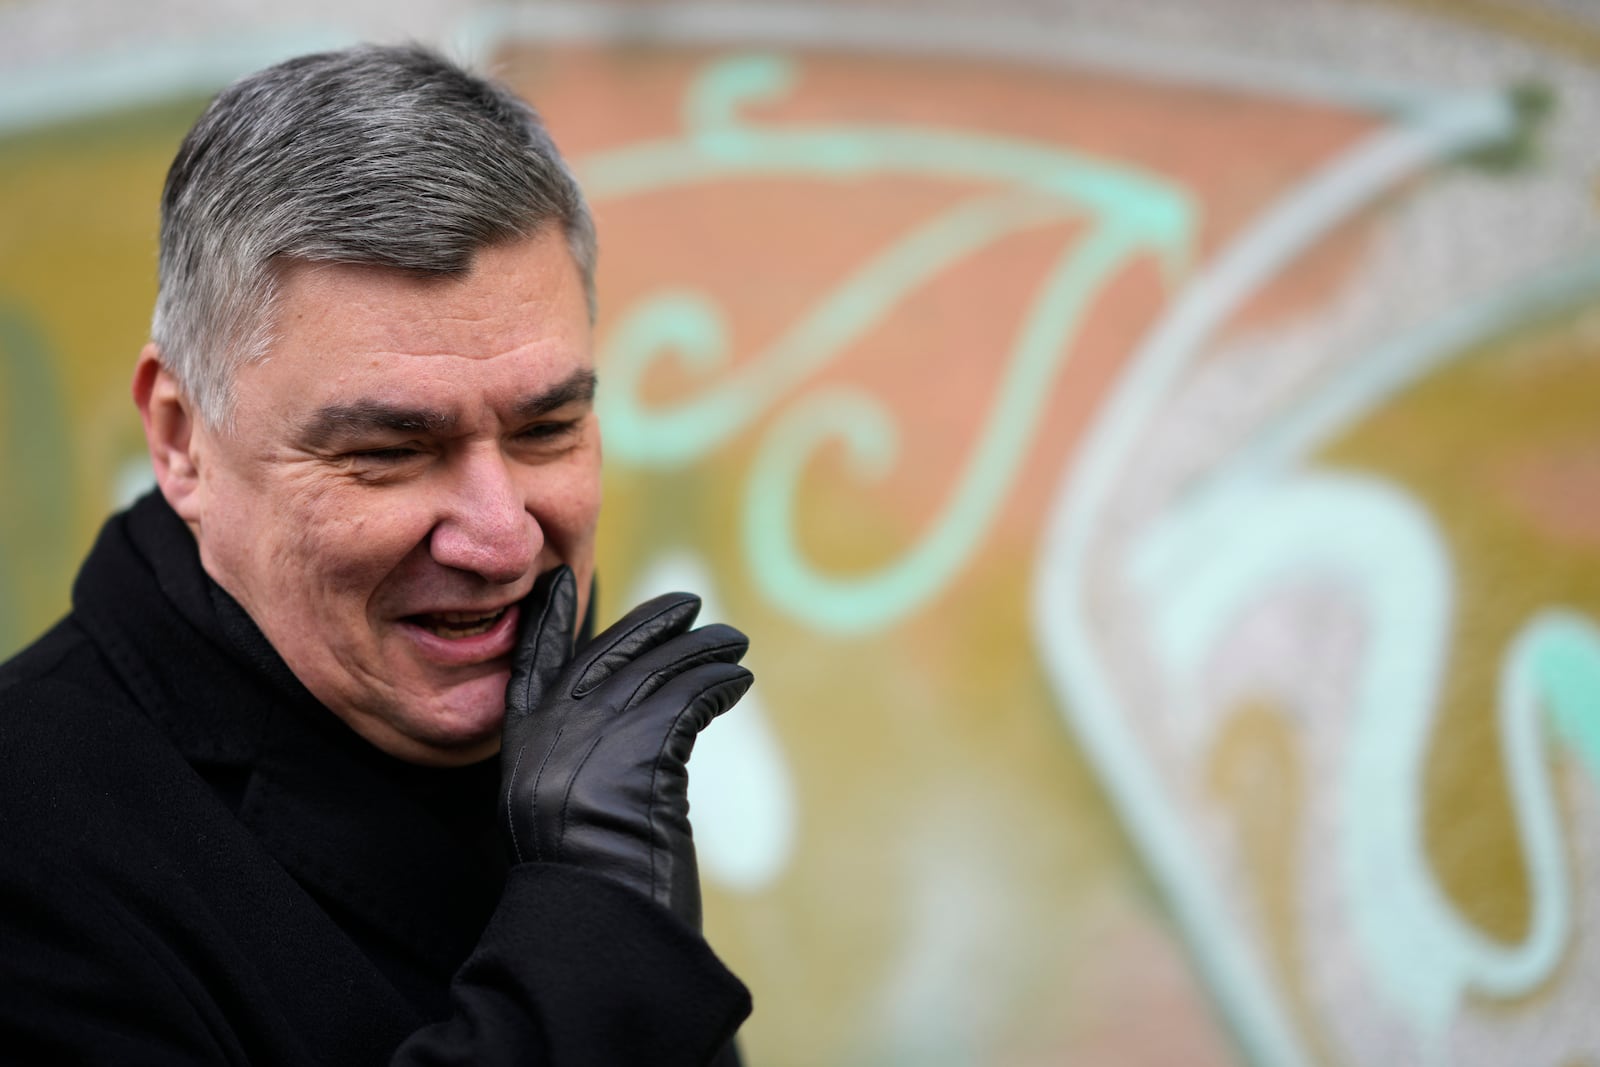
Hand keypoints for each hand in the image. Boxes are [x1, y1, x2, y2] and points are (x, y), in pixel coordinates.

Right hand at [499, 566, 752, 929]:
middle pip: (605, 654)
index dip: (548, 621)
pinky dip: (718, 685)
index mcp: (521, 748)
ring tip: (734, 643)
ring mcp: (595, 736)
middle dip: (649, 624)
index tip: (562, 580)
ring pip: (657, 671)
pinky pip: (690, 697)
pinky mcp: (644, 746)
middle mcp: (552, 733)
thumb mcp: (551, 816)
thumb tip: (616, 726)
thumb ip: (568, 764)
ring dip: (703, 652)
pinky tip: (737, 680)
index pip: (531, 665)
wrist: (594, 924)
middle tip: (688, 604)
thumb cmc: (585, 886)